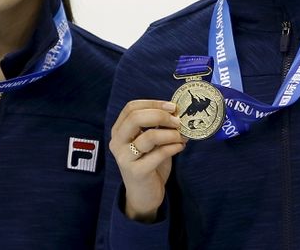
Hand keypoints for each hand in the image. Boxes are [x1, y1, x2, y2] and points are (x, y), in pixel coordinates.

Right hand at [109, 99, 185, 222]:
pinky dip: (173, 147)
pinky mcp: (136, 172)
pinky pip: (158, 154)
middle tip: (178, 121)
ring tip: (181, 136)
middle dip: (160, 116)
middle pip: (136, 118)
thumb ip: (157, 127)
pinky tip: (181, 146)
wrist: (143, 196)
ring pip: (149, 136)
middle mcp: (117, 142)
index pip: (131, 108)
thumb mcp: (150, 143)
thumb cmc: (148, 164)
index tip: (172, 106)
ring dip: (170, 134)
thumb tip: (176, 112)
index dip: (153, 103)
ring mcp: (124, 158)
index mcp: (118, 131)